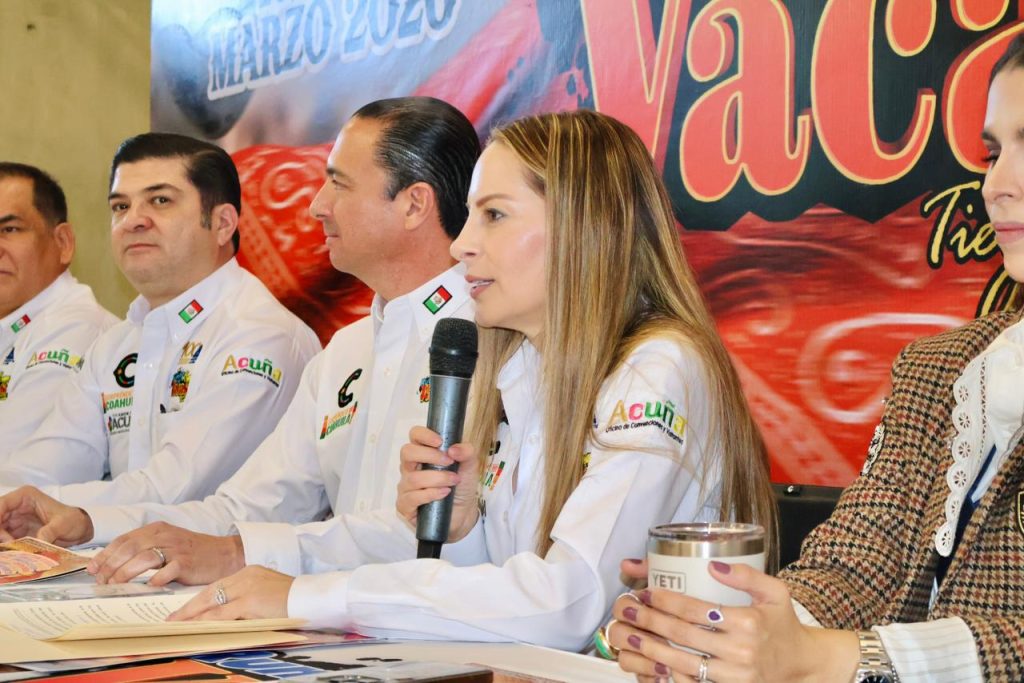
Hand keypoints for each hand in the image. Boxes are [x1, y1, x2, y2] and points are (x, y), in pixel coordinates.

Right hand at [0, 486, 92, 546]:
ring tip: (10, 552)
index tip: (2, 536)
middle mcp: (17, 507)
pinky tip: (11, 555)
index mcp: (26, 497)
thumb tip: (38, 540)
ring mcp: (15, 520)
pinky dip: (6, 548)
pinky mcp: (16, 533)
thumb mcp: (63, 524)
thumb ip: (50, 532)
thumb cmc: (74, 521)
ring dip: (2, 542)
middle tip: (7, 546)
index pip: (1, 504)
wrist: (80, 530)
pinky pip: (4, 540)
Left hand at [88, 522, 244, 585]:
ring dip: (125, 573)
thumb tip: (113, 566)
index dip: (105, 555)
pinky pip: (166, 571)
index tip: (93, 569)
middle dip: (111, 566)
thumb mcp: (168, 543)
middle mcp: (165, 535)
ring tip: (115, 586)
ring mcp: (176, 548)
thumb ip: (144, 549)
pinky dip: (153, 580)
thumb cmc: (193, 552)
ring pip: (143, 558)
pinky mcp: (187, 562)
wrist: (225, 554)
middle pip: (130, 548)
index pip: (124, 539)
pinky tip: (146, 588)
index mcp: (157, 529)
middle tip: (101, 581)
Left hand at [167, 565, 292, 620]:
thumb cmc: (293, 599)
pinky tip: (196, 628)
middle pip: (209, 592)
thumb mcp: (267, 592)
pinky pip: (222, 614)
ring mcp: (247, 588)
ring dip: (192, 616)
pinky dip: (207, 621)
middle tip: (171, 619)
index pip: (217, 586)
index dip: (198, 599)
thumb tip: (227, 613)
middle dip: (188, 607)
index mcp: (249, 571)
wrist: (311, 597)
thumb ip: (248, 597)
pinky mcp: (250, 601)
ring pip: (212, 603)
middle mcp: (245, 576)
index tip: (184, 610)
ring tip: (177, 626)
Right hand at [396, 426, 479, 542]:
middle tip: (449, 462)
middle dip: (429, 455)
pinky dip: (430, 494)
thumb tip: (454, 449)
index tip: (440, 442)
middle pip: (407, 452)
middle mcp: (410, 468)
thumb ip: (467, 452)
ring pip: (413, 478)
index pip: (414, 435)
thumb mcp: (470, 466)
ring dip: (436, 478)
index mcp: (423, 453)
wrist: (463, 513)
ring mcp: (406, 487)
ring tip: (453, 481)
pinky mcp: (405, 506)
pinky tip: (444, 494)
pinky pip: (411, 498)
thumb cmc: (461, 486)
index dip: (424, 435)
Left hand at [607, 562, 859, 682]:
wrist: (802, 666)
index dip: (667, 600)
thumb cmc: (783, 624)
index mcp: (749, 623)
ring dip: (649, 650)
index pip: (697, 609)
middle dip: (649, 621)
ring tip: (627, 636)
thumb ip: (746, 574)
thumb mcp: (775, 591)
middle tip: (626, 609)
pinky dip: (666, 674)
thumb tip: (711, 562)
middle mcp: (740, 652)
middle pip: (683, 636)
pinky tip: (645, 664)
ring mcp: (733, 676)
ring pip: (681, 663)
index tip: (645, 591)